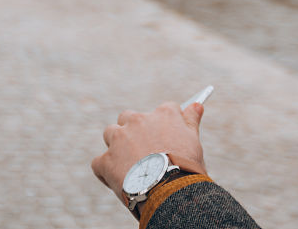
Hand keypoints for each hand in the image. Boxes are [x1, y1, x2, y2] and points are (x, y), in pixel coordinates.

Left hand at [92, 100, 206, 198]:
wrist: (170, 192)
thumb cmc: (186, 168)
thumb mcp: (193, 142)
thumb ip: (190, 121)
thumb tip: (197, 105)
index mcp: (163, 114)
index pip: (165, 110)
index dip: (164, 124)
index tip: (166, 136)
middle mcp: (138, 120)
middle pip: (130, 118)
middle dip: (134, 131)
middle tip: (143, 152)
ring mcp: (120, 139)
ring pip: (111, 134)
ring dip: (116, 146)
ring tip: (128, 166)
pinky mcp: (106, 160)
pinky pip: (99, 163)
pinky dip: (105, 171)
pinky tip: (117, 181)